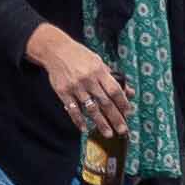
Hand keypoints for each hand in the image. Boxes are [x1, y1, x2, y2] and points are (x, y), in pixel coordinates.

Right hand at [29, 26, 129, 148]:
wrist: (55, 50)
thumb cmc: (79, 55)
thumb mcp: (98, 61)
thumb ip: (112, 77)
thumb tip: (129, 91)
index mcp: (98, 71)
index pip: (114, 90)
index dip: (123, 103)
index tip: (128, 113)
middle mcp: (88, 80)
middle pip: (105, 102)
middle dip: (115, 118)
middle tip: (122, 130)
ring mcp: (75, 87)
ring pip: (90, 109)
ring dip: (100, 123)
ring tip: (108, 133)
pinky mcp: (63, 92)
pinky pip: (72, 109)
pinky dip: (78, 120)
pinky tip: (84, 128)